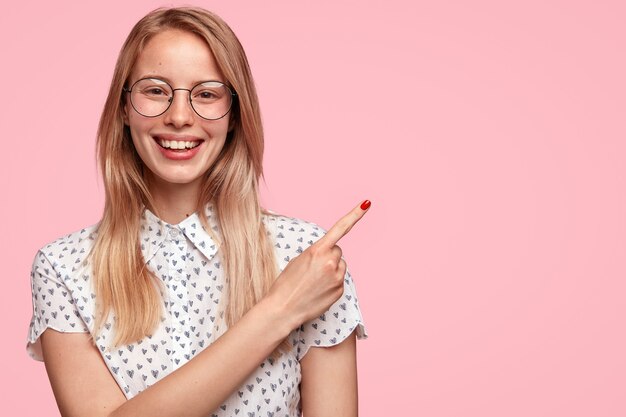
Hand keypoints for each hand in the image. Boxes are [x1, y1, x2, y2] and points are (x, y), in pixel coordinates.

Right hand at [264, 200, 370, 329]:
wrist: (283, 309)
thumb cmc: (286, 283)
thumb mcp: (299, 260)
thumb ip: (317, 253)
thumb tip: (330, 255)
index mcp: (318, 250)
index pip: (340, 228)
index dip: (354, 215)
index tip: (366, 203)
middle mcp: (330, 262)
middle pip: (338, 251)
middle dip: (329, 256)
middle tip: (313, 268)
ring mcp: (337, 277)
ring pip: (340, 266)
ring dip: (331, 269)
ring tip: (314, 281)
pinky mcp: (339, 291)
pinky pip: (339, 280)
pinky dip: (331, 283)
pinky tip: (318, 290)